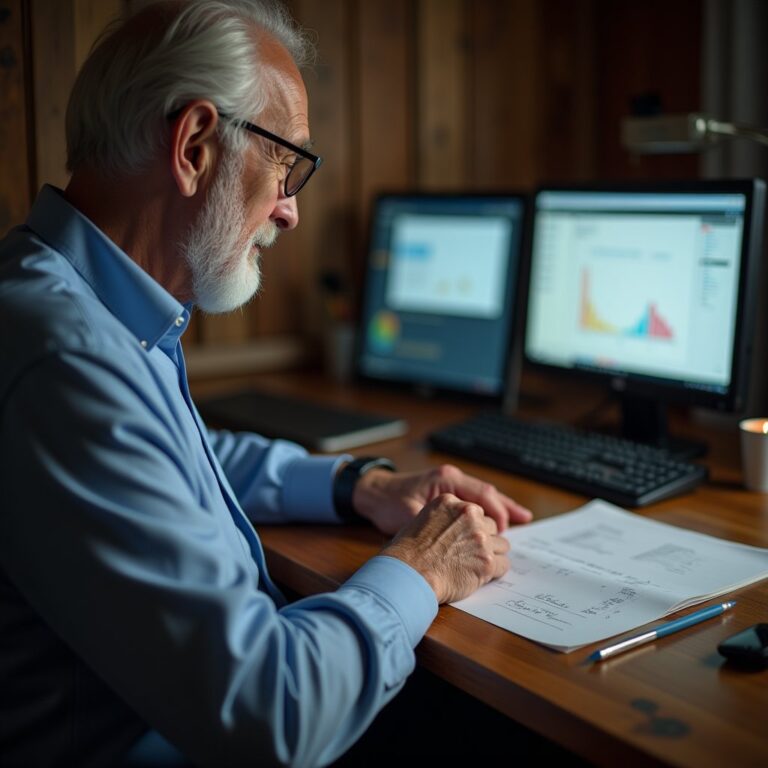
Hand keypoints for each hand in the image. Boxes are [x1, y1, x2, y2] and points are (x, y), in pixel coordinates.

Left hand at [352, 463, 531, 534]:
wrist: (373, 493)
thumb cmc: (388, 504)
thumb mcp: (409, 516)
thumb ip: (434, 526)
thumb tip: (459, 543)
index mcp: (446, 480)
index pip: (482, 493)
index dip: (497, 513)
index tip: (503, 531)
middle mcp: (451, 479)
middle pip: (487, 492)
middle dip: (506, 508)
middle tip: (524, 520)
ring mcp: (449, 484)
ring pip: (482, 494)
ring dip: (500, 507)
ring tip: (522, 517)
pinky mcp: (446, 492)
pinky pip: (473, 498)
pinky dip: (487, 507)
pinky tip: (496, 518)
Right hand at [381, 493, 510, 602]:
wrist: (408, 574)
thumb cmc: (407, 553)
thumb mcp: (420, 520)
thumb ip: (444, 519)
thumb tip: (455, 531)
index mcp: (451, 502)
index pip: (475, 512)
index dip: (472, 528)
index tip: (468, 538)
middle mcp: (468, 515)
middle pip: (491, 526)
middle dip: (484, 539)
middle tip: (470, 554)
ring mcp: (480, 537)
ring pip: (501, 544)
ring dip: (491, 554)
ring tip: (476, 566)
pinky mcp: (487, 561)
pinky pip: (504, 564)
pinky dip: (495, 572)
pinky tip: (481, 576)